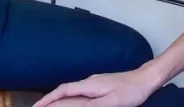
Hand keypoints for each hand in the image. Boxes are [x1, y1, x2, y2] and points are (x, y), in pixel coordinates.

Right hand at [34, 67, 158, 106]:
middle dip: (50, 100)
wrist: (147, 79)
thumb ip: (93, 106)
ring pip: (72, 92)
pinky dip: (72, 99)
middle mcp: (90, 82)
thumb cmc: (131, 91)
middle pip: (65, 91)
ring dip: (60, 99)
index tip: (36, 106)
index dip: (48, 99)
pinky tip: (74, 103)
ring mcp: (96, 83)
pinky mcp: (102, 86)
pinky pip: (81, 93)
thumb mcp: (112, 102)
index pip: (63, 91)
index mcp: (89, 85)